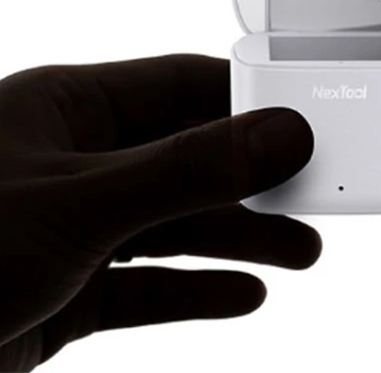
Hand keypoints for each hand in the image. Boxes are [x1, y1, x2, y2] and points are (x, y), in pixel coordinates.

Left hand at [0, 55, 319, 371]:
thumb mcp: (80, 206)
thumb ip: (188, 171)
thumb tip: (282, 135)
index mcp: (65, 110)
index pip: (179, 86)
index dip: (246, 101)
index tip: (307, 118)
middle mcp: (73, 163)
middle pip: (188, 160)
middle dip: (253, 183)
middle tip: (315, 194)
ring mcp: (71, 228)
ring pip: (175, 224)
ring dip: (239, 239)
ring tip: (300, 253)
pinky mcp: (67, 290)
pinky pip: (150, 284)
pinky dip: (198, 290)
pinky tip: (244, 294)